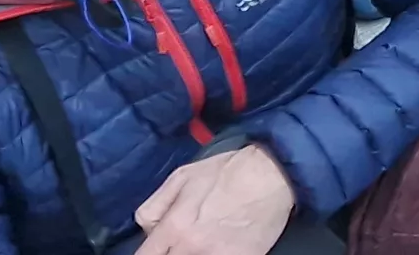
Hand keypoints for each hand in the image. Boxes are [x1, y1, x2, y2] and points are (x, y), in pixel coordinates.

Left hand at [132, 143, 298, 254]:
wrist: (270, 175)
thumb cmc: (226, 172)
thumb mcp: (181, 177)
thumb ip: (154, 207)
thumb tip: (149, 231)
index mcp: (174, 226)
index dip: (148, 254)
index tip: (156, 250)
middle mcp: (192, 246)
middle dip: (170, 254)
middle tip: (180, 244)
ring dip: (193, 254)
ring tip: (203, 241)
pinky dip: (218, 254)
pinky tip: (223, 243)